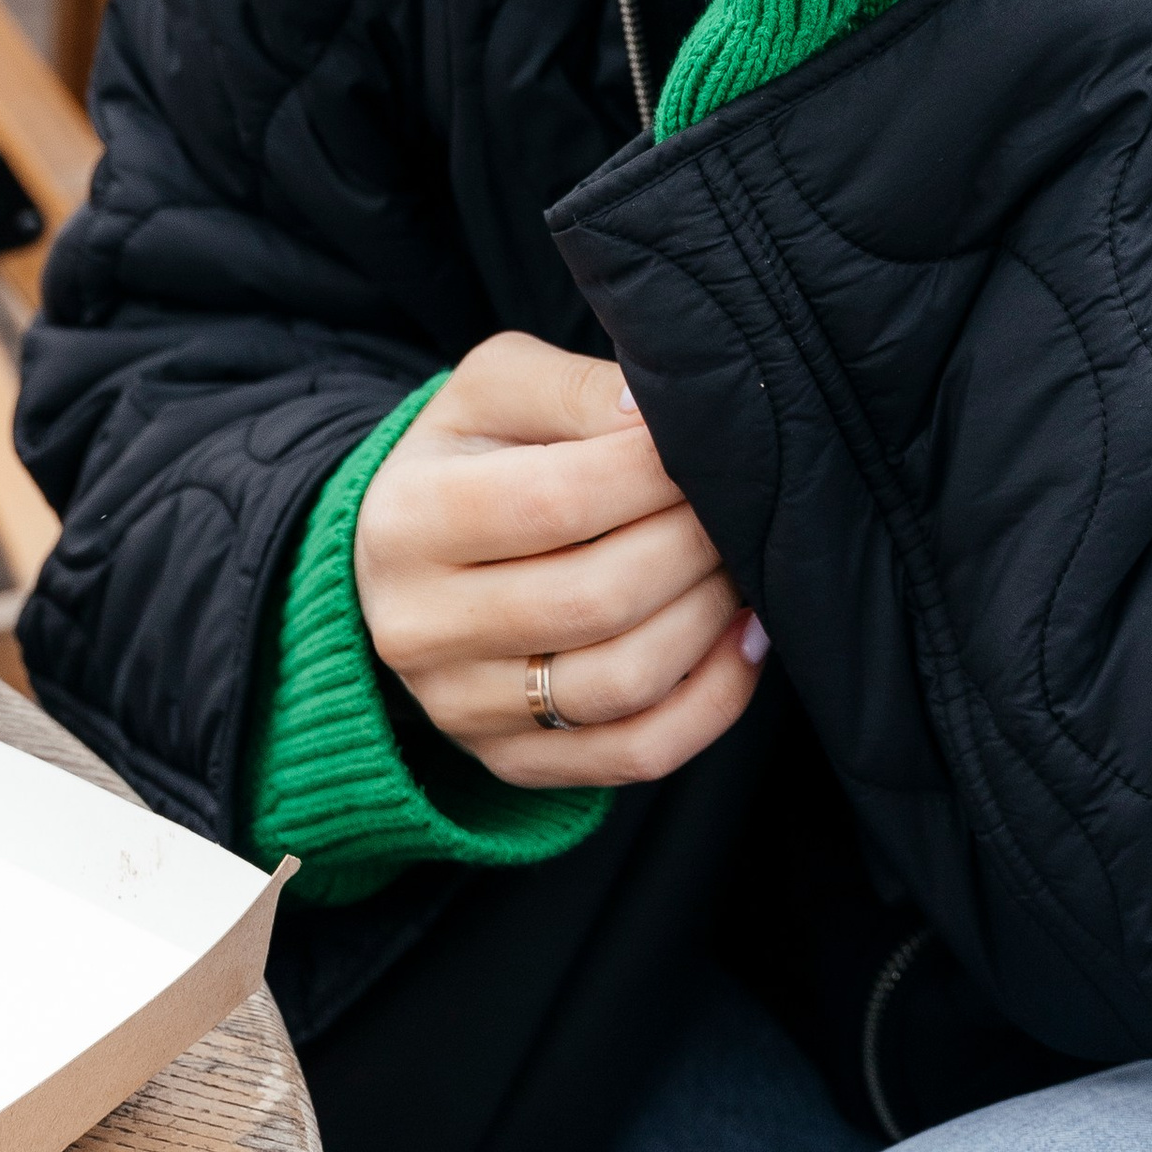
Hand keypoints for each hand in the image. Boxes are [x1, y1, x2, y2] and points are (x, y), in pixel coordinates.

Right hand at [353, 334, 764, 788]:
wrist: (407, 557)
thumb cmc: (471, 455)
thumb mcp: (497, 390)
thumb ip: (575, 390)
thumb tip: (655, 416)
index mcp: (409, 520)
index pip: (556, 502)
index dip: (652, 472)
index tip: (703, 444)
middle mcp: (421, 630)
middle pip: (597, 599)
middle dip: (693, 544)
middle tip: (734, 502)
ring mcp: (462, 709)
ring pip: (622, 683)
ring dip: (708, 617)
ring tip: (739, 560)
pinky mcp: (512, 762)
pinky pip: (636, 755)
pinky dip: (714, 699)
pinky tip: (744, 636)